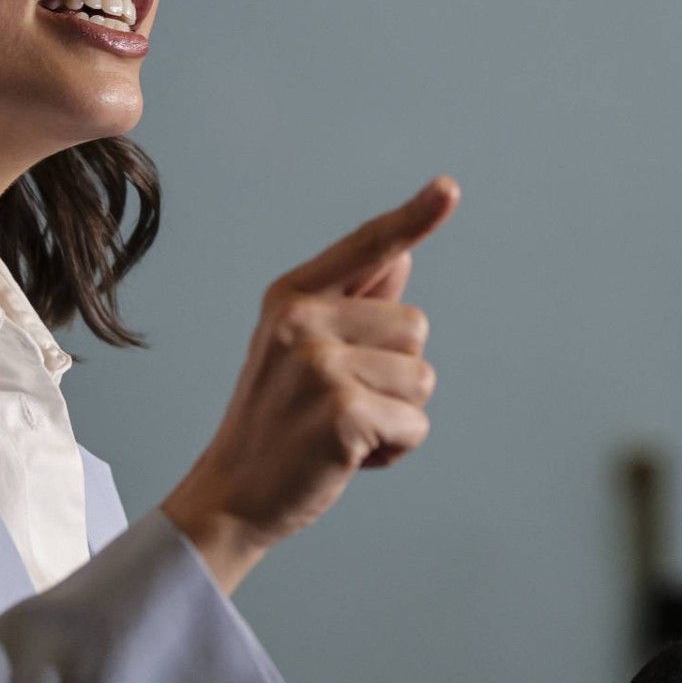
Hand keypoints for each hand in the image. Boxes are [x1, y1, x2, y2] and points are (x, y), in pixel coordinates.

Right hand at [162, 177, 459, 592]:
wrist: (232, 494)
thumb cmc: (275, 421)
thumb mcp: (298, 350)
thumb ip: (350, 303)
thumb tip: (402, 258)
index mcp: (292, 296)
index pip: (367, 247)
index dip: (414, 218)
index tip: (449, 188)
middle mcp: (302, 320)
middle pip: (416, 327)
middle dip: (396, 375)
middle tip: (338, 405)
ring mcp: (320, 365)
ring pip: (421, 379)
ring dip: (397, 416)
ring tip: (341, 430)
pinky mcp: (343, 412)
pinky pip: (415, 425)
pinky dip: (395, 450)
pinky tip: (349, 457)